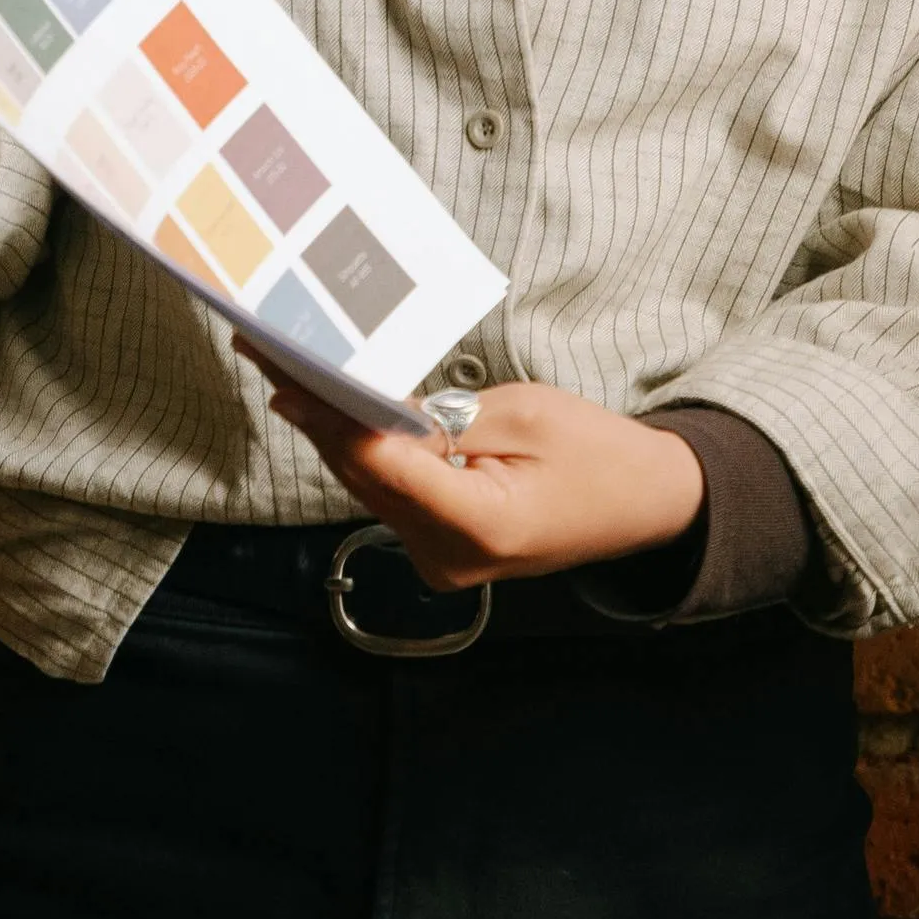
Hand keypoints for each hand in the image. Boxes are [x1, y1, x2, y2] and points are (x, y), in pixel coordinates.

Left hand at [253, 362, 704, 591]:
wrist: (647, 506)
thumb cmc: (600, 455)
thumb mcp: (526, 416)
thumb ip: (445, 419)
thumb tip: (374, 407)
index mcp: (477, 528)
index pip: (384, 465)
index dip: (329, 418)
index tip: (285, 377)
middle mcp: (450, 558)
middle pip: (366, 477)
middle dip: (319, 415)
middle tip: (271, 357)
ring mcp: (443, 561)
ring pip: (371, 487)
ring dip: (334, 432)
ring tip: (288, 374)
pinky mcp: (442, 549)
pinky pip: (392, 495)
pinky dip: (366, 453)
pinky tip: (334, 412)